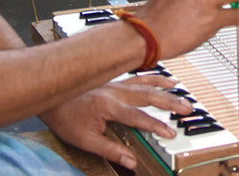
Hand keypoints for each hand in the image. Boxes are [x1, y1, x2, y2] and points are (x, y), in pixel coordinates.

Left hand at [40, 75, 194, 168]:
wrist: (51, 95)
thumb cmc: (65, 117)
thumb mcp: (85, 140)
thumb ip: (110, 150)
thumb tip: (130, 161)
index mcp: (109, 106)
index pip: (139, 117)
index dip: (156, 125)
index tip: (171, 132)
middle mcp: (115, 92)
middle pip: (148, 96)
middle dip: (170, 103)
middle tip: (187, 109)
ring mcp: (115, 85)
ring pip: (145, 84)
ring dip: (164, 88)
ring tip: (181, 92)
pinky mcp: (114, 83)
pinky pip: (138, 78)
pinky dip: (152, 78)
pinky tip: (163, 79)